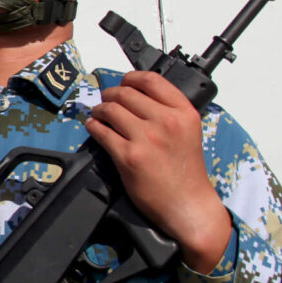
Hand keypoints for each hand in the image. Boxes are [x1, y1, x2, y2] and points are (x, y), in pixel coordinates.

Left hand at [85, 70, 232, 271]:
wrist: (188, 204)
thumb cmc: (187, 172)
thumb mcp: (188, 131)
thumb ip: (168, 111)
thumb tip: (137, 96)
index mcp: (184, 112)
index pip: (151, 80)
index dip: (131, 78)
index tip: (124, 82)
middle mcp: (166, 121)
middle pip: (125, 93)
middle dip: (110, 94)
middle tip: (106, 100)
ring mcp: (146, 138)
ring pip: (110, 109)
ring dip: (99, 110)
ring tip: (98, 114)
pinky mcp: (129, 156)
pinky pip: (101, 131)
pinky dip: (93, 126)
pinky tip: (94, 127)